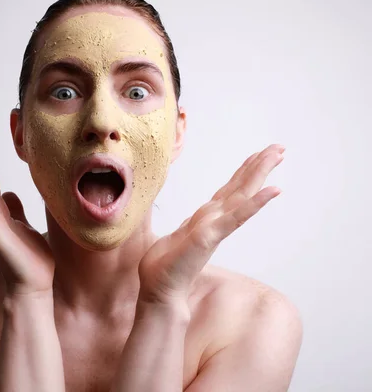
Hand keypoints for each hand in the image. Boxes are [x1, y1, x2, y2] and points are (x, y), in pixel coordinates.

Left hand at [138, 144, 284, 303]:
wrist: (160, 294)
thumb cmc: (164, 270)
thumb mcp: (174, 238)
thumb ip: (187, 228)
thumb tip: (188, 221)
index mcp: (206, 219)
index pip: (229, 191)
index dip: (245, 173)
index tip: (260, 154)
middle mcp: (214, 220)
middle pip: (240, 188)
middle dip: (259, 166)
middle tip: (280, 147)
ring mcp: (214, 228)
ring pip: (241, 195)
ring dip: (260, 174)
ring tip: (278, 155)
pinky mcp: (210, 237)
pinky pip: (235, 217)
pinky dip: (254, 203)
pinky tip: (272, 190)